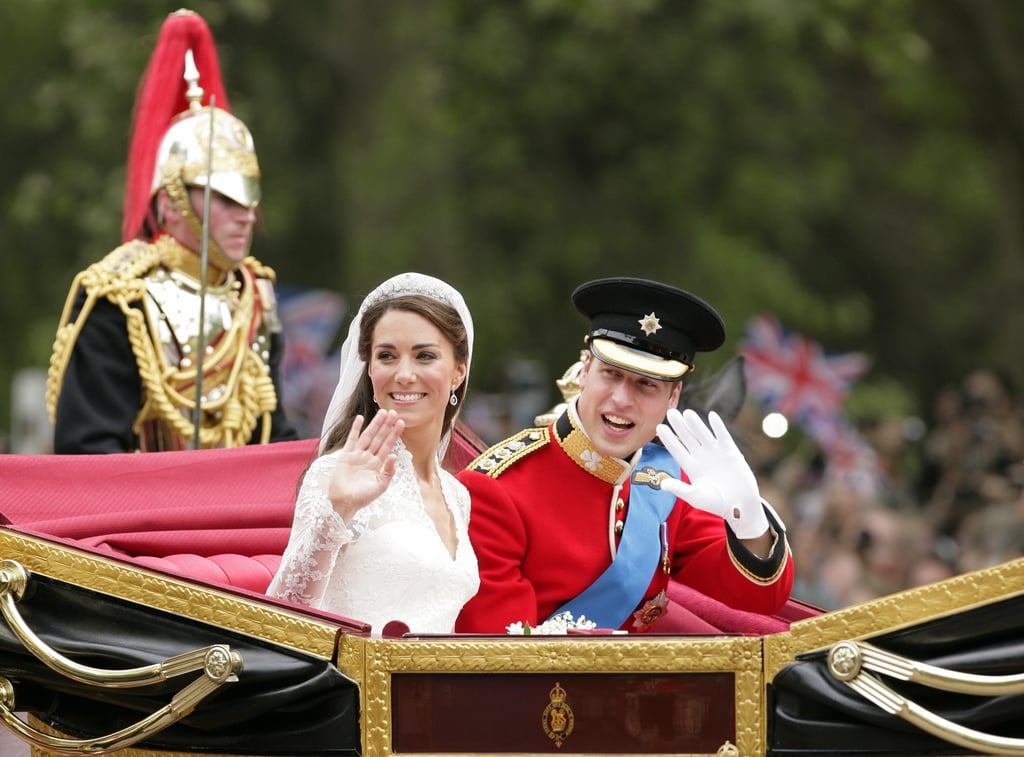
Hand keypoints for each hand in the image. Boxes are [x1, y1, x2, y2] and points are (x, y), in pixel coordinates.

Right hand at [327, 410, 404, 521]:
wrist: (344, 503)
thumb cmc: (362, 497)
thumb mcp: (381, 486)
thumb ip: (389, 471)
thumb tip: (394, 455)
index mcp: (377, 464)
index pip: (387, 445)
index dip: (394, 434)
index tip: (401, 423)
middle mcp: (368, 457)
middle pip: (379, 438)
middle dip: (386, 426)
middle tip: (394, 412)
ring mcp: (357, 455)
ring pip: (368, 436)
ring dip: (375, 424)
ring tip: (383, 413)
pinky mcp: (346, 455)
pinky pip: (352, 439)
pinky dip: (355, 429)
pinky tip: (360, 418)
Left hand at [655, 408, 768, 539]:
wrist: (740, 506)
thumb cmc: (717, 504)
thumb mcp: (696, 497)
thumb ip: (680, 489)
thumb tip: (663, 484)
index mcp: (691, 467)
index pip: (677, 449)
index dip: (668, 439)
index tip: (659, 427)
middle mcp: (701, 457)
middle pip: (687, 438)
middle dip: (679, 426)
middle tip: (670, 412)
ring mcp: (715, 453)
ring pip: (703, 434)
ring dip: (696, 424)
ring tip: (687, 412)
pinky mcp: (730, 452)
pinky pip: (723, 436)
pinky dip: (718, 426)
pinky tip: (712, 416)